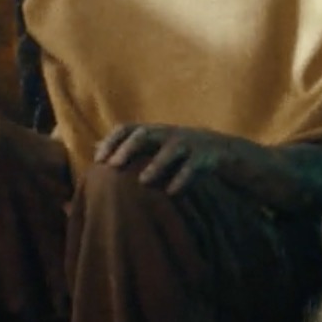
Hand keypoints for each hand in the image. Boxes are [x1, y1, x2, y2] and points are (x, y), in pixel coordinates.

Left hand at [94, 122, 236, 195]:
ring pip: (171, 149)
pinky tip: (172, 192)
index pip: (128, 128)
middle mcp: (170, 134)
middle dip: (128, 148)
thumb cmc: (182, 154)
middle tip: (114, 166)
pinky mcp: (207, 156)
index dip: (112, 141)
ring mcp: (190, 143)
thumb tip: (95, 147)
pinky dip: (182, 179)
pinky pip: (194, 166)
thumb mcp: (156, 147)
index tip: (99, 159)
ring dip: (156, 164)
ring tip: (143, 181)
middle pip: (145, 133)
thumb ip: (128, 148)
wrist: (226, 152)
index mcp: (156, 132)